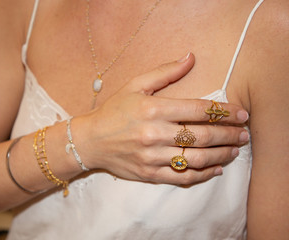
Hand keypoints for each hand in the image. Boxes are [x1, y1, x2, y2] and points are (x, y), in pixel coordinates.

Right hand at [75, 53, 248, 184]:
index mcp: (153, 110)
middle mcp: (154, 134)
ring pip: (196, 159)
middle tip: (244, 133)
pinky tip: (216, 170)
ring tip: (234, 150)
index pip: (198, 110)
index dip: (224, 112)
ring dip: (221, 155)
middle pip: (202, 136)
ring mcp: (152, 157)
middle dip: (229, 135)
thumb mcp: (135, 85)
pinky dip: (203, 175)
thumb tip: (191, 58)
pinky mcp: (149, 174)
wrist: (90, 140)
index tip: (241, 114)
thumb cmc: (113, 111)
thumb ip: (165, 73)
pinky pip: (182, 178)